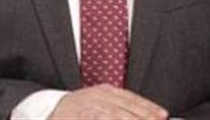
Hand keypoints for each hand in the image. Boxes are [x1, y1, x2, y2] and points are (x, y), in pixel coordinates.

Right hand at [49, 84, 168, 118]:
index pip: (131, 98)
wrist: (46, 111)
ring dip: (131, 118)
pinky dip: (112, 119)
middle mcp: (97, 95)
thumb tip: (146, 116)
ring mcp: (87, 105)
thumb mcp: (98, 105)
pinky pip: (98, 117)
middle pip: (126, 106)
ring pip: (114, 113)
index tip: (163, 115)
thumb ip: (117, 109)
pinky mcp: (79, 114)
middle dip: (144, 116)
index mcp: (104, 91)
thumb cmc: (76, 112)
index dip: (148, 107)